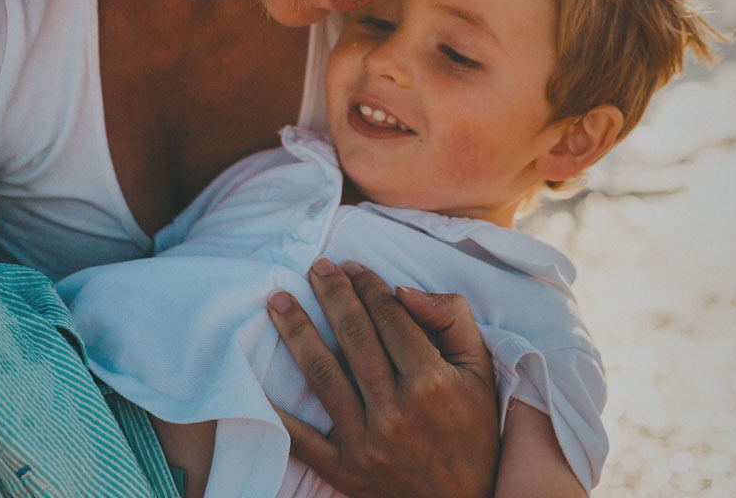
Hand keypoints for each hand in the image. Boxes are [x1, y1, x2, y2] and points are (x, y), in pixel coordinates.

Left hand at [268, 258, 499, 497]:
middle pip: (354, 337)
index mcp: (432, 381)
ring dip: (297, 333)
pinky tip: (255, 380)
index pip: (390, 317)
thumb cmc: (474, 426)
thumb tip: (402, 290)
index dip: (368, 285)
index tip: (351, 266)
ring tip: (279, 301)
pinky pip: (302, 439)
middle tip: (315, 268)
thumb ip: (451, 319)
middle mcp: (397, 410)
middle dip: (331, 294)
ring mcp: (367, 442)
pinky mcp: (345, 471)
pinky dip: (276, 411)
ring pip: (323, 375)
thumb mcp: (480, 368)